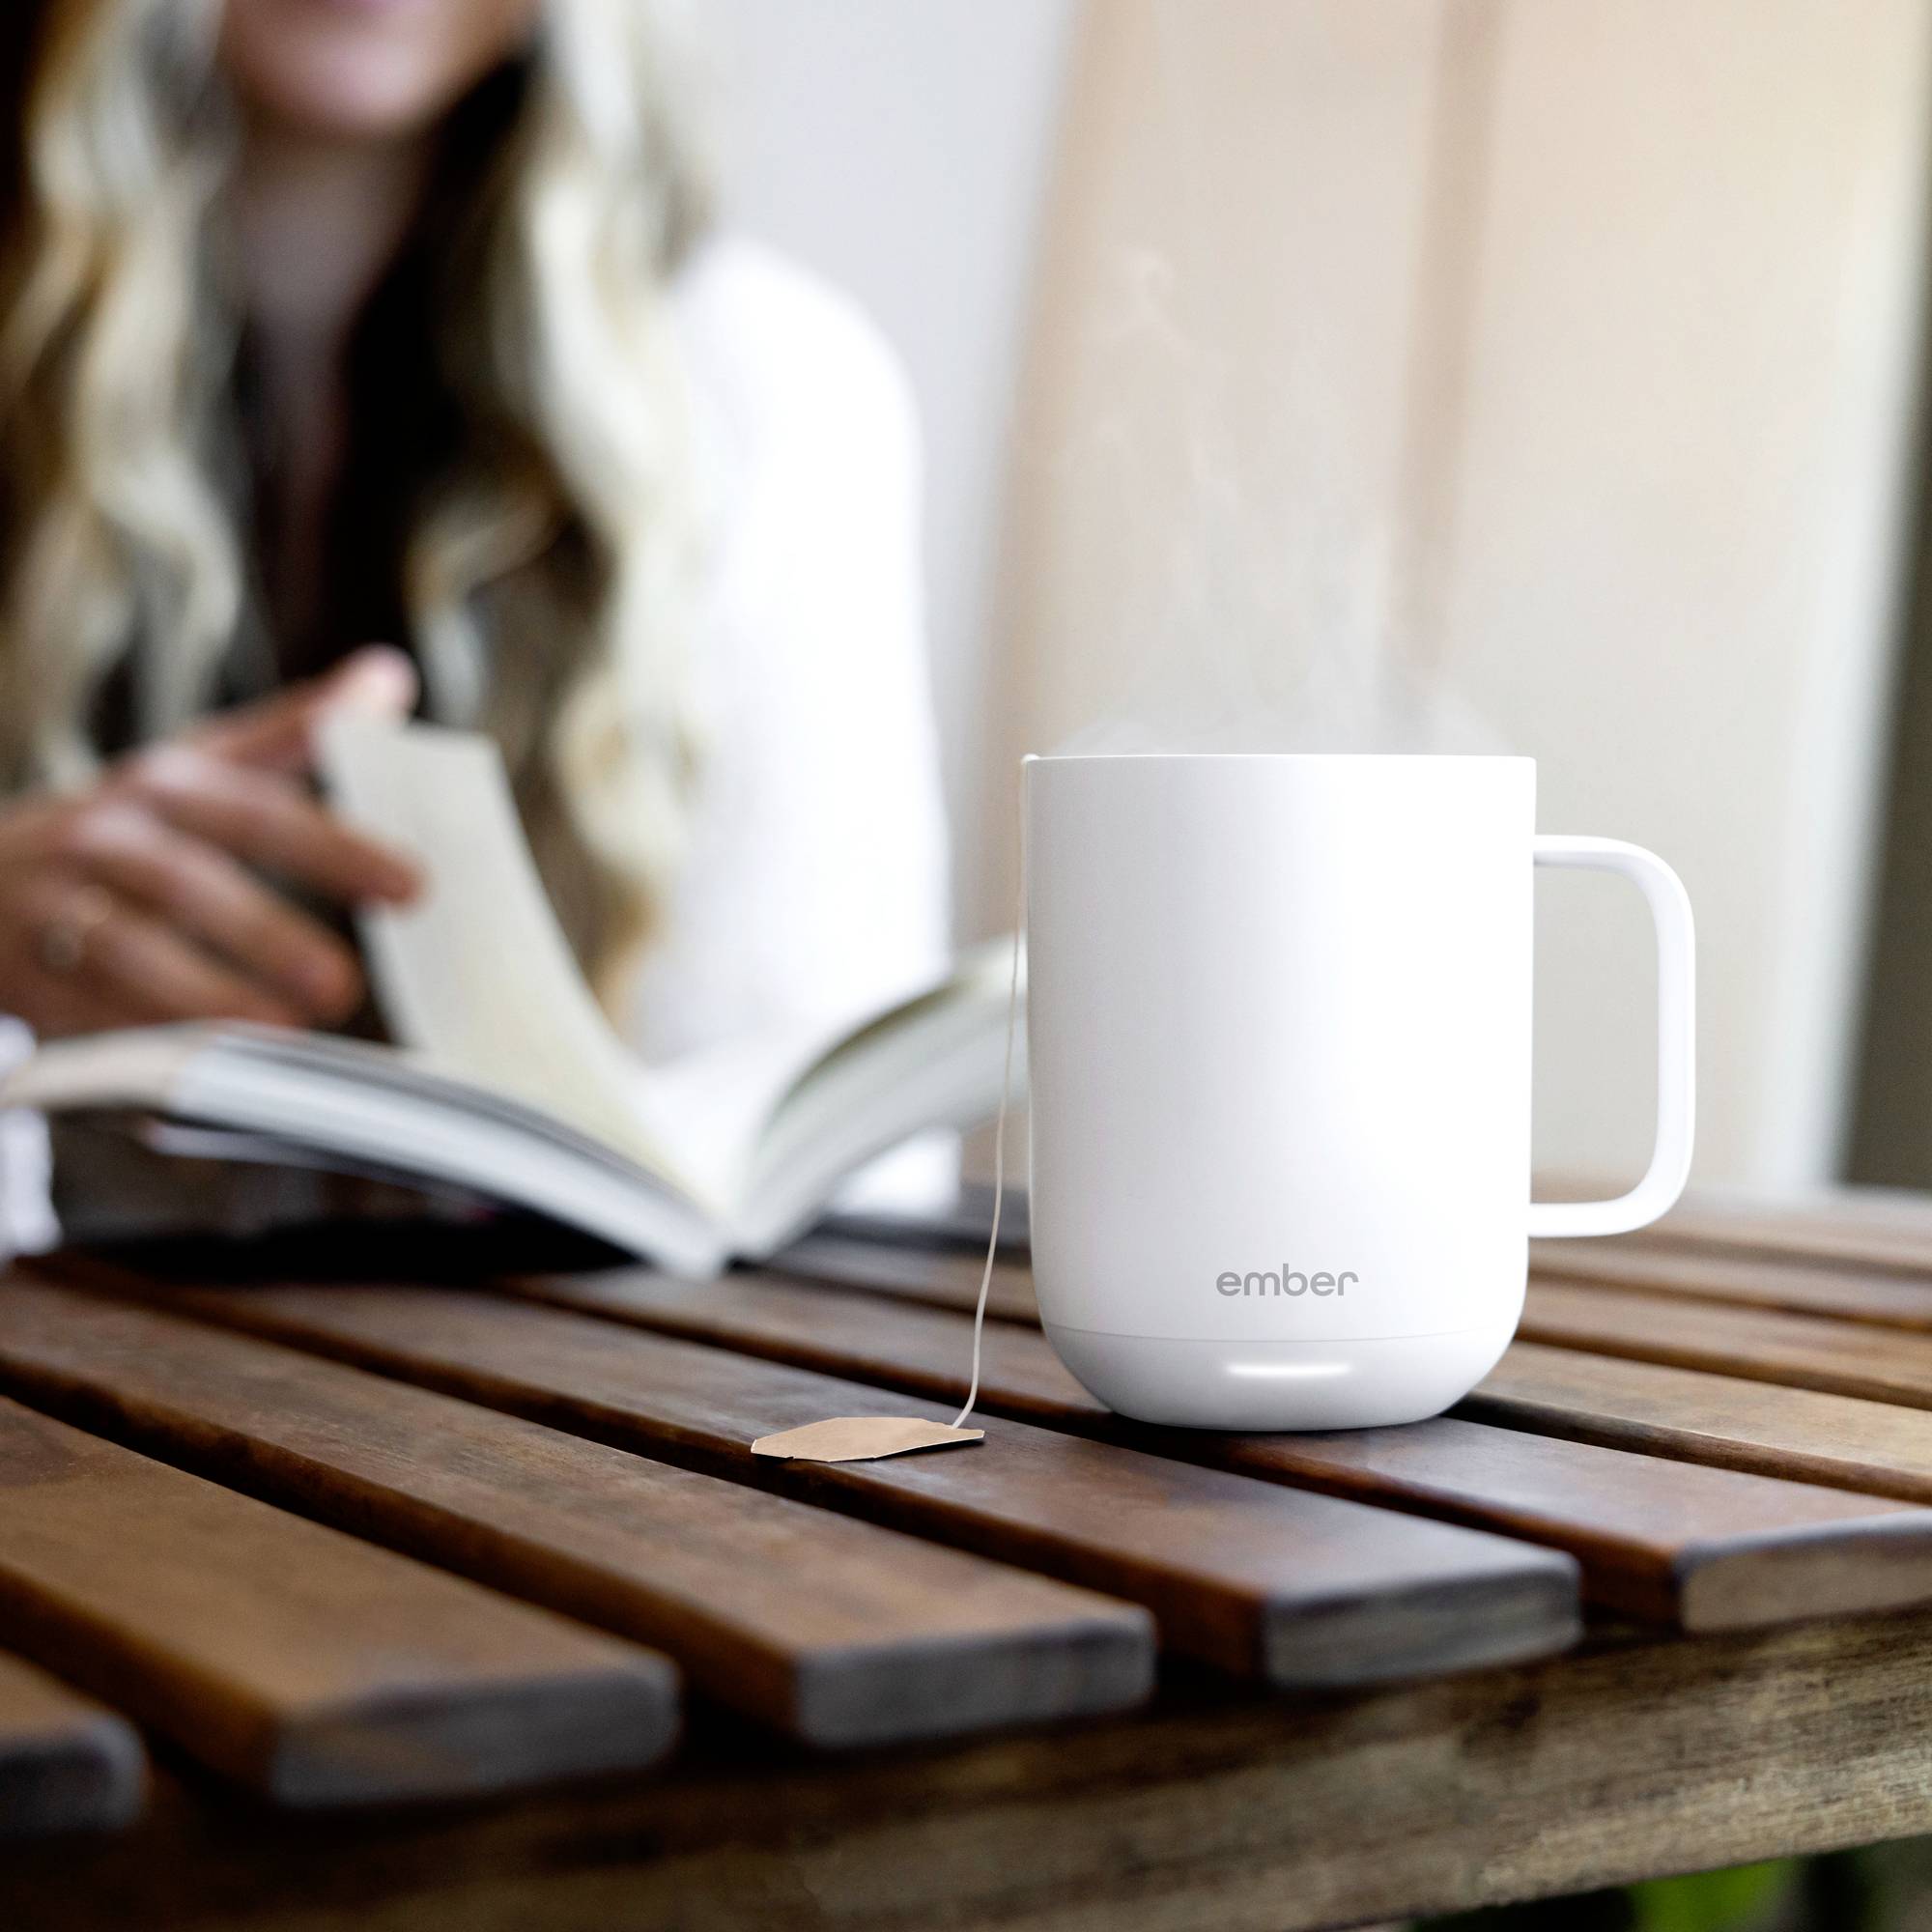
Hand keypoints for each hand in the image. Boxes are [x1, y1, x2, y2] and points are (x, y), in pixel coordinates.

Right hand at [0, 646, 423, 1037]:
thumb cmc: (122, 827)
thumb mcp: (198, 767)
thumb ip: (294, 733)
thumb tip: (390, 676)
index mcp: (165, 784)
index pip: (260, 812)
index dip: (336, 848)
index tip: (412, 887)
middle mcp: (107, 838)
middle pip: (189, 883)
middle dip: (265, 935)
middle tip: (341, 985)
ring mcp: (56, 905)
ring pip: (127, 951)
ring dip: (202, 996)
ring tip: (278, 1032)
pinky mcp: (25, 971)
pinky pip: (81, 1010)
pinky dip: (138, 1040)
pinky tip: (199, 1066)